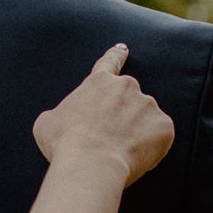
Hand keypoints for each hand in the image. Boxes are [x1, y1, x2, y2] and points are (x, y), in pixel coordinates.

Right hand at [34, 44, 175, 186]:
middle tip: (109, 141)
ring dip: (136, 135)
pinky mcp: (163, 126)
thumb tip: (64, 121)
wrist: (90, 163)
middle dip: (122, 119)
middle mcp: (126, 87)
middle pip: (128, 102)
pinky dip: (150, 149)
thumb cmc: (65, 144)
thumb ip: (61, 114)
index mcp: (98, 82)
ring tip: (117, 154)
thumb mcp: (48, 123)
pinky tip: (133, 158)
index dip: (116, 56)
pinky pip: (159, 138)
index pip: (109, 63)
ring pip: (144, 121)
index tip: (123, 49)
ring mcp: (147, 105)